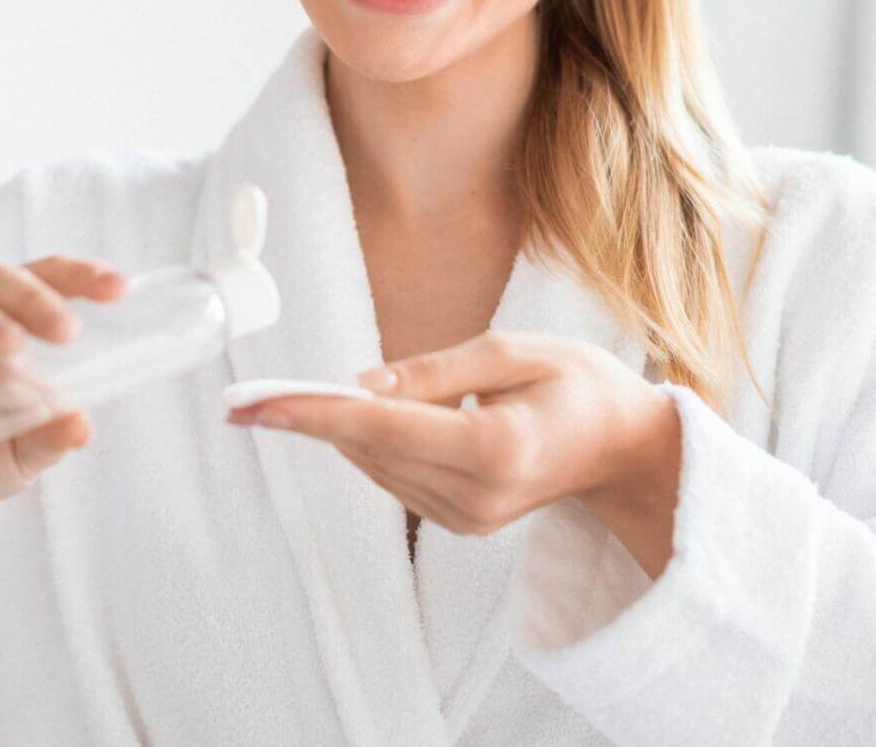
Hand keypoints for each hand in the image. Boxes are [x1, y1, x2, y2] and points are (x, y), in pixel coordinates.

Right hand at [0, 253, 127, 596]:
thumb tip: (83, 426)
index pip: (48, 280)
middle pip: (2, 282)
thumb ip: (51, 440)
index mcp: (11, 319)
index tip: (119, 287)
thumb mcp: (23, 456)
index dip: (81, 276)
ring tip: (14, 347)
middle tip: (67, 331)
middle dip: (38, 300)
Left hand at [224, 331, 680, 553]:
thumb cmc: (580, 384)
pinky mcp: (464, 524)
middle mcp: (478, 496)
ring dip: (336, 431)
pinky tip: (363, 416)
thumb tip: (361, 385)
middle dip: (309, 419)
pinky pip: (398, 479)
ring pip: (376, 468)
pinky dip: (373, 445)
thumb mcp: (514, 351)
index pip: (381, 427)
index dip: (310, 413)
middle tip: (249, 396)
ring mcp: (471, 520)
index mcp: (496, 449)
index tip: (253, 405)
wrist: (627, 448)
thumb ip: (435, 371)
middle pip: (369, 451)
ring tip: (289, 400)